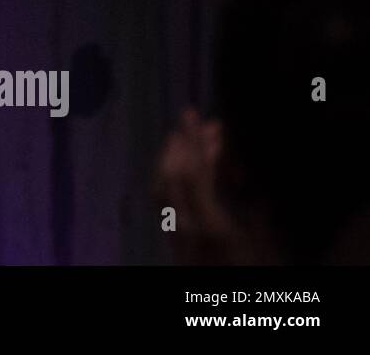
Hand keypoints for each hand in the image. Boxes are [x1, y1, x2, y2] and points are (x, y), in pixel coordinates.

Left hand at [153, 106, 272, 263]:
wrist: (225, 311)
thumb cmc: (255, 274)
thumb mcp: (265, 242)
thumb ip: (255, 209)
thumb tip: (247, 179)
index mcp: (208, 224)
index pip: (192, 173)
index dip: (192, 141)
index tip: (192, 114)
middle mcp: (182, 228)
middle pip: (169, 175)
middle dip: (182, 145)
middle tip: (198, 122)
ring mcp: (172, 236)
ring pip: (161, 187)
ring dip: (174, 158)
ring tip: (190, 140)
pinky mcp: (171, 243)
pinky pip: (164, 202)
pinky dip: (171, 178)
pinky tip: (184, 170)